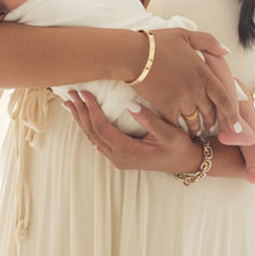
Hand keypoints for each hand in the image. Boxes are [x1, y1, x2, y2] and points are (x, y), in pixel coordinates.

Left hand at [64, 89, 204, 173]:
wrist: (184, 162)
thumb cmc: (179, 147)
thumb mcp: (168, 133)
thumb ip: (149, 120)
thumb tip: (130, 105)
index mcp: (127, 151)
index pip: (102, 128)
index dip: (91, 110)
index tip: (84, 93)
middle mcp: (118, 157)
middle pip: (92, 133)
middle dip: (80, 113)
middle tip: (70, 94)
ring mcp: (117, 158)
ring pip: (92, 137)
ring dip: (80, 119)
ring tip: (70, 103)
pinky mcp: (119, 155)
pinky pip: (98, 139)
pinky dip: (88, 126)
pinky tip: (83, 116)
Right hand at [137, 29, 242, 141]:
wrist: (133, 54)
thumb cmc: (158, 43)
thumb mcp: (186, 35)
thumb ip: (209, 42)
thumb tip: (226, 50)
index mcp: (203, 73)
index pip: (225, 99)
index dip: (232, 116)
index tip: (235, 127)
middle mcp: (195, 89)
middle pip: (210, 113)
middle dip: (212, 122)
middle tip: (211, 125)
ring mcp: (180, 99)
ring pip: (194, 121)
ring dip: (196, 127)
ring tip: (196, 130)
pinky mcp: (165, 107)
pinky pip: (176, 124)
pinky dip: (179, 129)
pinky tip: (179, 130)